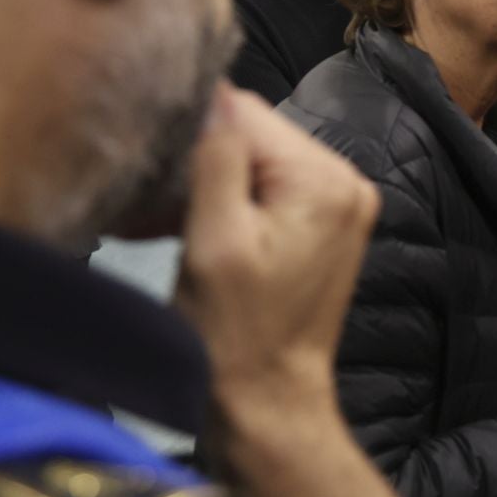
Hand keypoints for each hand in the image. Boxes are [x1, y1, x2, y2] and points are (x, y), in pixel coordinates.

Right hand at [173, 85, 380, 476]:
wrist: (266, 403)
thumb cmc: (234, 334)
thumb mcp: (214, 241)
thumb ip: (217, 159)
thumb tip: (211, 94)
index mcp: (327, 178)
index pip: (245, 113)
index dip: (190, 134)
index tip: (150, 172)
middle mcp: (347, 181)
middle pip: (253, 134)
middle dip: (198, 158)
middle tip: (148, 205)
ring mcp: (340, 204)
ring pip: (255, 159)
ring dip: (205, 181)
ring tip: (162, 221)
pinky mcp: (323, 226)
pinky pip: (267, 188)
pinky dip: (226, 200)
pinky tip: (188, 227)